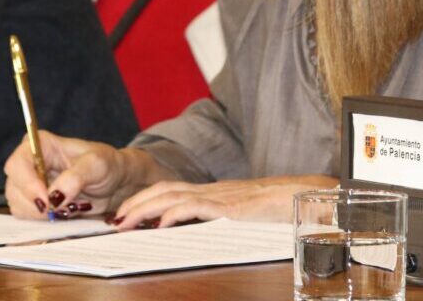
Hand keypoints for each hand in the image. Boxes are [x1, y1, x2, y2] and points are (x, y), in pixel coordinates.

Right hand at [3, 130, 170, 219]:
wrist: (115, 184)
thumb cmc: (107, 165)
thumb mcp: (97, 164)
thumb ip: (76, 177)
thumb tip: (56, 194)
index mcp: (41, 145)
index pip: (18, 163)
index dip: (27, 184)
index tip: (46, 200)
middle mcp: (31, 164)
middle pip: (13, 187)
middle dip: (34, 204)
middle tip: (58, 211)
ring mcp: (31, 185)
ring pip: (18, 205)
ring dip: (40, 215)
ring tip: (67, 210)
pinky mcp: (36, 203)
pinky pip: (27, 217)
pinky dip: (42, 222)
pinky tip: (63, 215)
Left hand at [110, 174, 337, 229]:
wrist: (309, 195)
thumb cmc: (282, 208)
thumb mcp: (246, 215)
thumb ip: (225, 220)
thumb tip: (203, 232)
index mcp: (215, 192)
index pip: (171, 190)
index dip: (146, 199)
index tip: (126, 213)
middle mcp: (213, 190)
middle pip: (164, 189)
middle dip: (135, 202)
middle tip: (114, 218)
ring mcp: (221, 196)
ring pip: (172, 196)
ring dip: (144, 208)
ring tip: (125, 222)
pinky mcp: (231, 207)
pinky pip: (196, 206)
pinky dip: (174, 214)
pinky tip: (160, 224)